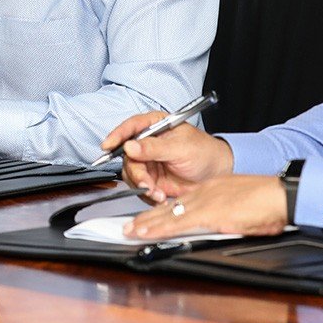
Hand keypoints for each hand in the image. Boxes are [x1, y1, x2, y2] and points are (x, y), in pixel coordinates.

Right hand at [100, 110, 233, 200]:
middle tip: (146, 183)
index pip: (131, 127)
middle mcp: (148, 143)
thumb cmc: (204, 152)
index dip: (117, 135)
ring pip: (131, 174)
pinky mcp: (151, 179)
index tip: (108, 145)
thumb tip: (130, 146)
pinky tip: (160, 196)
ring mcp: (148, 162)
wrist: (215, 173)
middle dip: (135, 173)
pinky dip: (147, 194)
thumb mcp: (181, 147)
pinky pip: (139, 187)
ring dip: (141, 185)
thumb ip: (154, 147)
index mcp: (155, 126)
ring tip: (156, 192)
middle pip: (127, 156)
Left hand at [123, 175, 286, 239]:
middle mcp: (204, 192)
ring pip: (167, 213)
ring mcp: (204, 202)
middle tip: (131, 225)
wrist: (280, 195)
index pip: (182, 199)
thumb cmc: (269, 201)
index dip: (164, 210)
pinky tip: (145, 233)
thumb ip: (228, 214)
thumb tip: (224, 225)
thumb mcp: (242, 204)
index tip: (151, 217)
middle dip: (148, 217)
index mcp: (213, 188)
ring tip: (130, 231)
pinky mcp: (207, 213)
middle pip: (169, 205)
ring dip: (146, 223)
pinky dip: (158, 228)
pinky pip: (176, 221)